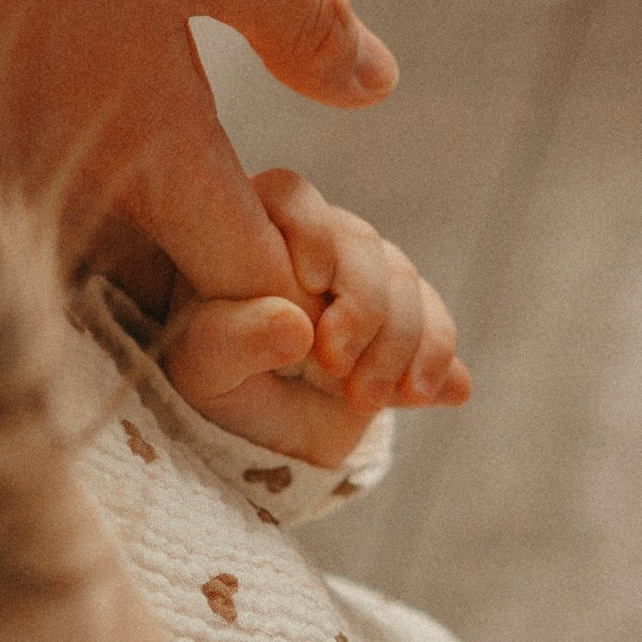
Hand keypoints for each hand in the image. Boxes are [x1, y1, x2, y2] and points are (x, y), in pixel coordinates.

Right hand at [0, 0, 398, 302]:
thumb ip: (303, 21)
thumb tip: (374, 85)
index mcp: (158, 160)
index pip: (252, 286)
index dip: (298, 282)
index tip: (312, 251)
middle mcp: (72, 207)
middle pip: (167, 300)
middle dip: (214, 281)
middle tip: (240, 208)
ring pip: (88, 267)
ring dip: (135, 246)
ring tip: (150, 154)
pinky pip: (21, 221)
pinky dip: (60, 197)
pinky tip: (63, 110)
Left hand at [160, 168, 470, 461]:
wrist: (268, 445)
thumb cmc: (219, 391)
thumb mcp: (204, 372)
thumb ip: (234, 341)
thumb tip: (295, 325)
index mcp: (257, 237)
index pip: (290, 197)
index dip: (310, 230)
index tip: (312, 284)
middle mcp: (318, 247)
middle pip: (360, 243)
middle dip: (361, 308)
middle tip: (338, 368)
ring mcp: (368, 281)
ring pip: (404, 282)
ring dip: (395, 345)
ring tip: (368, 400)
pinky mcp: (406, 324)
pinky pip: (436, 323)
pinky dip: (435, 360)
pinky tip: (425, 396)